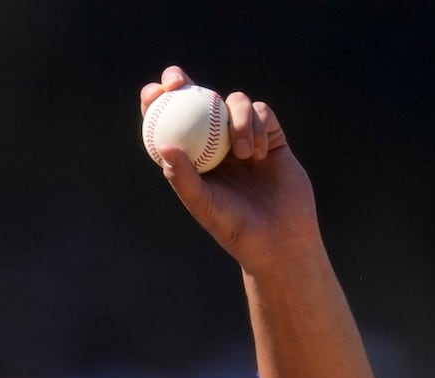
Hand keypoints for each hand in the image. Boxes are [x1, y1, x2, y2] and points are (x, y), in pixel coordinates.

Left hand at [140, 66, 322, 273]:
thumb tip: (163, 145)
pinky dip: (257, 126)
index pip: (168, 123)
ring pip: (234, 103)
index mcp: (191, 157)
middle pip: (196, 100)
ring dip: (237, 119)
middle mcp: (214, 143)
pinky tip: (258, 153)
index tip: (155, 94)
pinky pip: (262, 113)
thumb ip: (183, 176)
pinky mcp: (270, 136)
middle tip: (179, 82)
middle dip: (184, 82)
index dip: (156, 102)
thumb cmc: (234, 226)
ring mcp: (242, 137)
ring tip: (242, 155)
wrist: (278, 237)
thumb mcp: (203, 204)